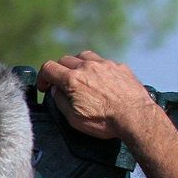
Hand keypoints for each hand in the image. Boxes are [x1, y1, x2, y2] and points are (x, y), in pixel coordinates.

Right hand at [35, 51, 159, 140]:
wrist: (136, 117)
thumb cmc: (105, 121)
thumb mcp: (74, 118)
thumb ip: (60, 101)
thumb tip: (55, 91)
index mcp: (73, 79)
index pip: (49, 68)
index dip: (42, 77)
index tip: (45, 86)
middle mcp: (87, 67)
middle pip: (65, 60)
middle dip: (59, 71)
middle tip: (61, 84)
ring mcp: (105, 64)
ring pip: (83, 56)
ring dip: (77, 64)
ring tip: (80, 77)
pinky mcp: (119, 66)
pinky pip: (102, 62)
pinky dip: (96, 68)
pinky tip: (100, 81)